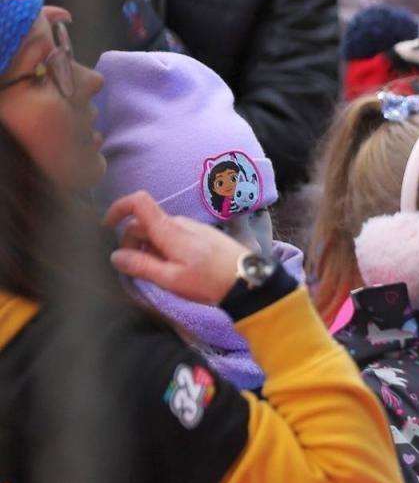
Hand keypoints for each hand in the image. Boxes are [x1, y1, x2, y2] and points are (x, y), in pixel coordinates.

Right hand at [105, 191, 252, 306]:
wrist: (247, 279)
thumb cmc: (209, 281)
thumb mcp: (171, 279)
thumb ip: (141, 266)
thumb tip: (115, 255)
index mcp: (169, 230)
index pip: (139, 201)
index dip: (118, 208)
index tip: (106, 228)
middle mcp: (180, 222)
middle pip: (144, 222)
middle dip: (133, 242)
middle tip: (139, 269)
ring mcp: (192, 227)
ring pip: (158, 231)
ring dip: (149, 248)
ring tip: (161, 273)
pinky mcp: (201, 234)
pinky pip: (173, 235)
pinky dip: (164, 248)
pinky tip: (175, 268)